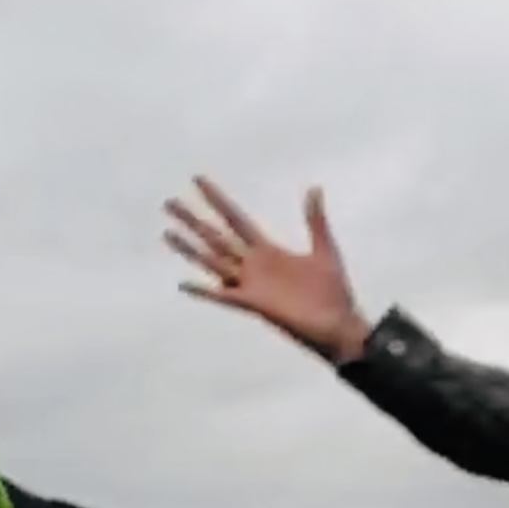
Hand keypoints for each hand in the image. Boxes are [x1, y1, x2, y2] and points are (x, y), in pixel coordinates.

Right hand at [164, 180, 372, 365]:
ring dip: (189, 248)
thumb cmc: (334, 294)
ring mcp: (251, 286)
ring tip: (167, 232)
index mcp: (267, 252)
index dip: (216, 199)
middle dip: (192, 220)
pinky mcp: (254, 305)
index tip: (197, 180)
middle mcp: (253, 267)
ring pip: (212, 261)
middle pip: (215, 237)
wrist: (341, 327)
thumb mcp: (325, 249)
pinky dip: (204, 291)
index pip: (234, 219)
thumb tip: (314, 187)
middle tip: (169, 203)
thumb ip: (315, 219)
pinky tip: (183, 283)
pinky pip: (223, 297)